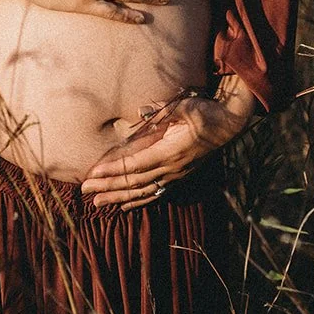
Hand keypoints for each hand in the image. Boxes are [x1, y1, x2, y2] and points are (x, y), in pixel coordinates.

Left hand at [80, 83, 256, 209]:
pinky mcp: (179, 177)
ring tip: (98, 204)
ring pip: (143, 192)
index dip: (112, 171)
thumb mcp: (183, 106)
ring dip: (119, 198)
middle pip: (134, 182)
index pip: (134, 165)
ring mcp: (176, 176)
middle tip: (85, 192)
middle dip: (108, 187)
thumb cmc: (204, 112)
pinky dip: (139, 201)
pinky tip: (125, 207)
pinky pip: (156, 194)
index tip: (92, 174)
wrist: (228, 124)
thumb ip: (162, 111)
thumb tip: (140, 112)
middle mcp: (171, 169)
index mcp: (169, 152)